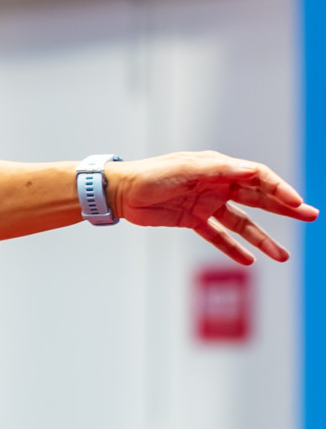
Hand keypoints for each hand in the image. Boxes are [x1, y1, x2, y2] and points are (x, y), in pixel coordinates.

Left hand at [106, 152, 317, 264]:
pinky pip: (218, 236)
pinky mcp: (192, 220)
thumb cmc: (151, 174)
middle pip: (258, 198)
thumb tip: (250, 171)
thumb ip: (217, 171)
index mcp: (218, 168)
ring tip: (283, 256)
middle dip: (285, 208)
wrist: (120, 192)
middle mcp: (217, 185)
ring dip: (262, 239)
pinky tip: (248, 260)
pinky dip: (232, 248)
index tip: (296, 202)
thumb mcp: (184, 169)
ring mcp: (206, 204)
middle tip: (311, 216)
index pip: (258, 177)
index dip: (279, 188)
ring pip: (242, 223)